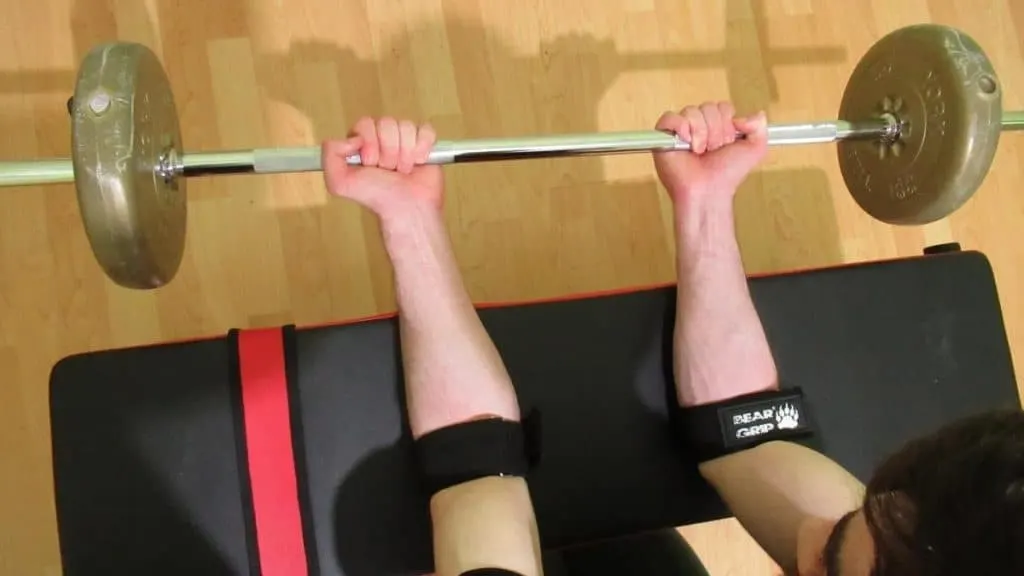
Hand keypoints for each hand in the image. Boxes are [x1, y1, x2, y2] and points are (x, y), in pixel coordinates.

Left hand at [322, 117, 442, 219]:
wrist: (406, 208)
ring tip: (403, 170)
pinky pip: (425, 130)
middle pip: (387, 123)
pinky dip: (423, 146)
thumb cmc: (375, 196)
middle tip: (388, 169)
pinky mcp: (424, 144)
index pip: (366, 123)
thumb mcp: (339, 182)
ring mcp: (404, 140)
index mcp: (362, 143)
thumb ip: (330, 154)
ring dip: (405, 152)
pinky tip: (419, 162)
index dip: (370, 142)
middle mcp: (382, 139)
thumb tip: (353, 138)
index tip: (371, 163)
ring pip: (406, 126)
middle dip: (389, 149)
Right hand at [653, 102, 767, 201]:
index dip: (728, 123)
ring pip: (692, 111)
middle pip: (708, 107)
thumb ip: (760, 127)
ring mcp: (680, 131)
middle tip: (713, 150)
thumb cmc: (726, 175)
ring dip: (701, 133)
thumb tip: (755, 114)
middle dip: (716, 130)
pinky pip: (670, 118)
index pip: (722, 107)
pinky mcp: (663, 137)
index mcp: (716, 127)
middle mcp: (698, 127)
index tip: (727, 143)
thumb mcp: (755, 150)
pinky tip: (686, 143)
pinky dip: (680, 127)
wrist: (709, 191)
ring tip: (700, 151)